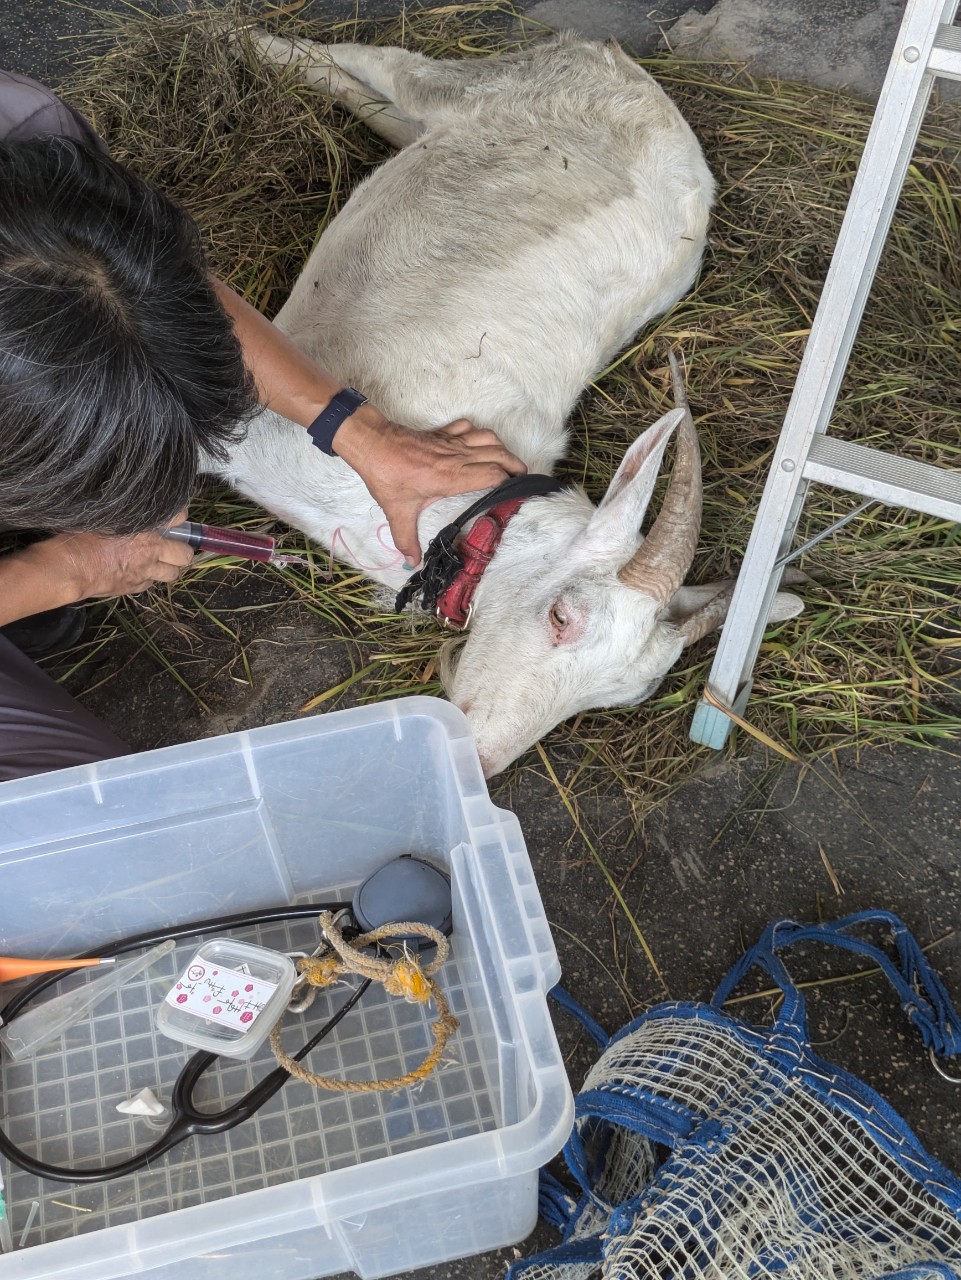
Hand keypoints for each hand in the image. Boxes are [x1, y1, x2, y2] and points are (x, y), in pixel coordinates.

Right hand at [25, 517, 194, 602]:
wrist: (70, 568)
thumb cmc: (81, 536)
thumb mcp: (106, 516)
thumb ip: (129, 515)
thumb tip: (138, 509)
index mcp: (147, 530)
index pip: (180, 518)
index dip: (181, 517)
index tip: (177, 517)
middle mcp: (151, 552)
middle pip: (185, 555)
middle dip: (182, 551)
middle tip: (173, 546)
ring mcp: (144, 573)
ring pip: (172, 574)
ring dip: (169, 567)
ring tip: (160, 561)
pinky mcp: (133, 587)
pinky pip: (150, 584)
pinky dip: (148, 578)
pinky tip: (137, 571)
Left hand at [333, 410, 527, 563]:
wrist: (372, 444)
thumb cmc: (387, 476)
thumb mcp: (397, 512)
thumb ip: (406, 539)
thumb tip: (411, 562)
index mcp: (452, 476)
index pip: (494, 474)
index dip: (508, 482)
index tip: (513, 493)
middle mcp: (457, 456)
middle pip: (500, 454)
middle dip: (515, 465)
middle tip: (521, 479)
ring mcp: (451, 441)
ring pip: (489, 437)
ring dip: (502, 448)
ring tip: (506, 462)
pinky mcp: (441, 433)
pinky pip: (469, 427)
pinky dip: (479, 434)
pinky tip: (477, 444)